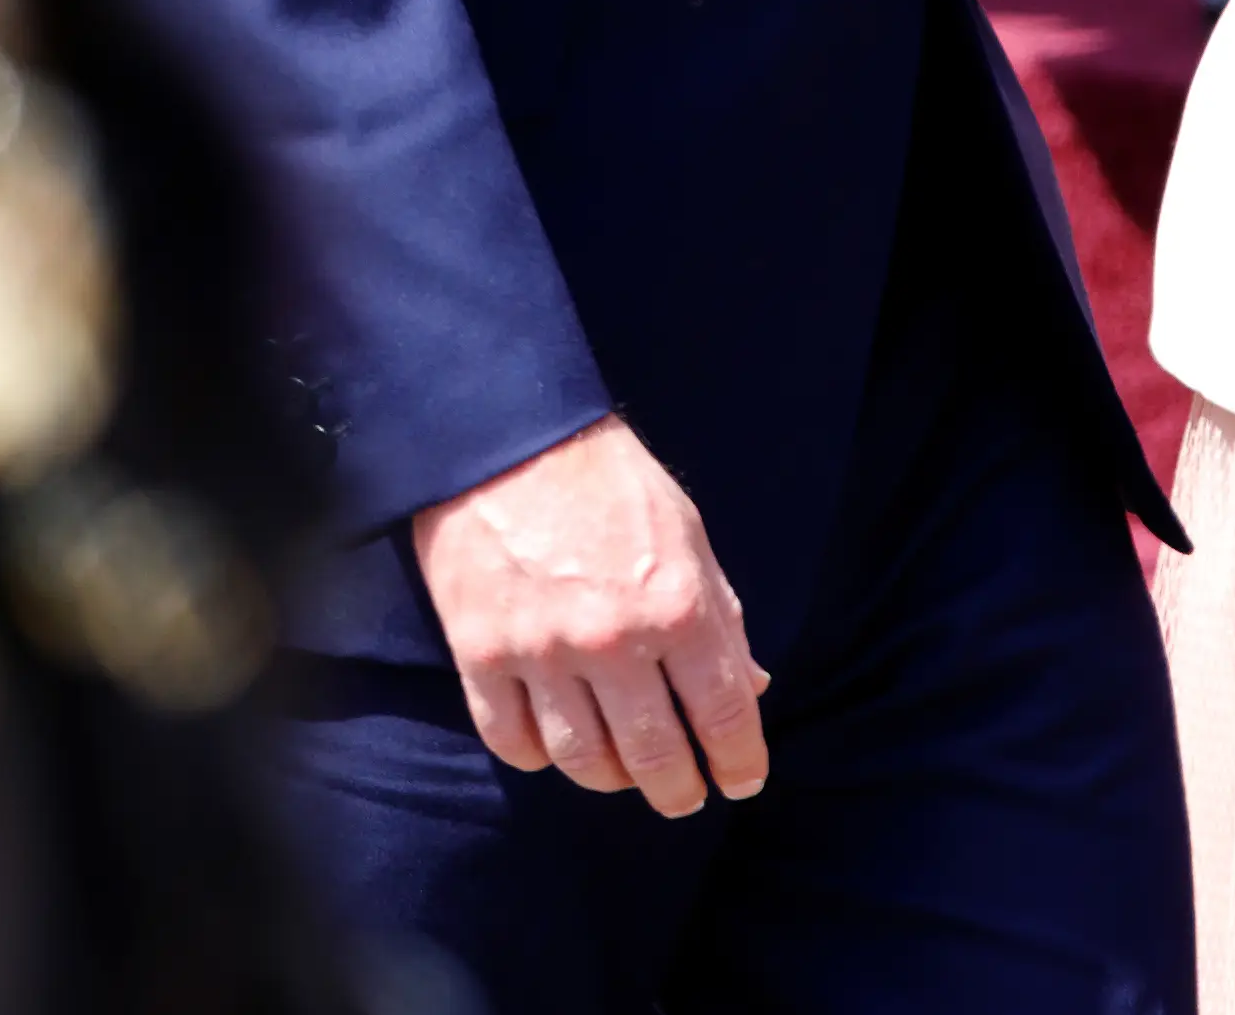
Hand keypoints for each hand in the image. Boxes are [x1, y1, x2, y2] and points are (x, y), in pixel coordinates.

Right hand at [412, 413, 768, 815]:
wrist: (510, 437)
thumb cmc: (610, 480)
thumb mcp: (687, 534)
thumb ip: (720, 614)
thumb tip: (752, 685)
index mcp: (677, 605)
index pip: (724, 714)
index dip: (741, 761)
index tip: (742, 781)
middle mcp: (613, 641)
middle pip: (655, 756)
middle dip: (679, 790)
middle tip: (686, 797)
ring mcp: (543, 653)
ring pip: (583, 762)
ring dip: (612, 779)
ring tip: (625, 774)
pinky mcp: (482, 656)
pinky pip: (514, 744)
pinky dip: (539, 757)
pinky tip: (556, 747)